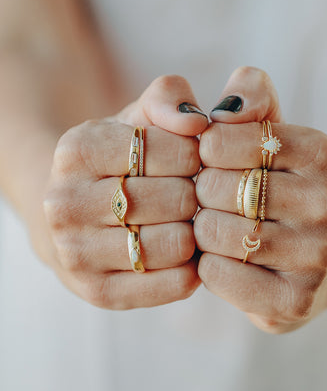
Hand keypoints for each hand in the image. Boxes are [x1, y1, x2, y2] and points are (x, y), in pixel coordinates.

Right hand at [43, 75, 208, 308]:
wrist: (73, 212)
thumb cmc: (118, 159)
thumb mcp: (138, 117)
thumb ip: (168, 98)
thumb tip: (197, 122)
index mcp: (76, 151)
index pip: (172, 151)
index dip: (195, 155)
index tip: (189, 159)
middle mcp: (66, 204)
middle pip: (177, 199)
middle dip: (195, 194)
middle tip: (189, 193)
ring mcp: (77, 253)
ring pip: (176, 244)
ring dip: (194, 231)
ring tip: (184, 220)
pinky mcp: (98, 292)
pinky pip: (174, 283)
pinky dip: (192, 266)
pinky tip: (183, 250)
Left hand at [194, 67, 326, 332]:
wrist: (305, 255)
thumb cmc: (272, 183)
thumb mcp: (265, 128)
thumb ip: (249, 93)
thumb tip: (225, 109)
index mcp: (320, 152)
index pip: (222, 140)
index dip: (202, 153)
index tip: (210, 160)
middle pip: (217, 189)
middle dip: (200, 193)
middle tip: (210, 199)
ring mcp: (319, 255)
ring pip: (216, 233)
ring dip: (201, 231)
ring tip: (213, 227)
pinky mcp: (297, 299)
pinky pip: (217, 276)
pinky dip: (205, 266)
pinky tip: (221, 258)